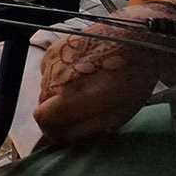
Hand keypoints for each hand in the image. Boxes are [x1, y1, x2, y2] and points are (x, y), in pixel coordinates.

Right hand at [34, 2, 175, 143]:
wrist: (133, 38)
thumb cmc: (131, 77)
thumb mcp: (116, 115)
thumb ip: (85, 129)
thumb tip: (65, 137)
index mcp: (69, 97)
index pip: (42, 119)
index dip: (52, 130)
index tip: (63, 133)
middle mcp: (54, 78)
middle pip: (43, 104)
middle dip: (57, 112)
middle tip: (79, 112)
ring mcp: (51, 60)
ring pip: (45, 87)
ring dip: (57, 94)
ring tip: (83, 88)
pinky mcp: (53, 47)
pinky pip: (48, 70)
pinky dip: (58, 76)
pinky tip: (78, 73)